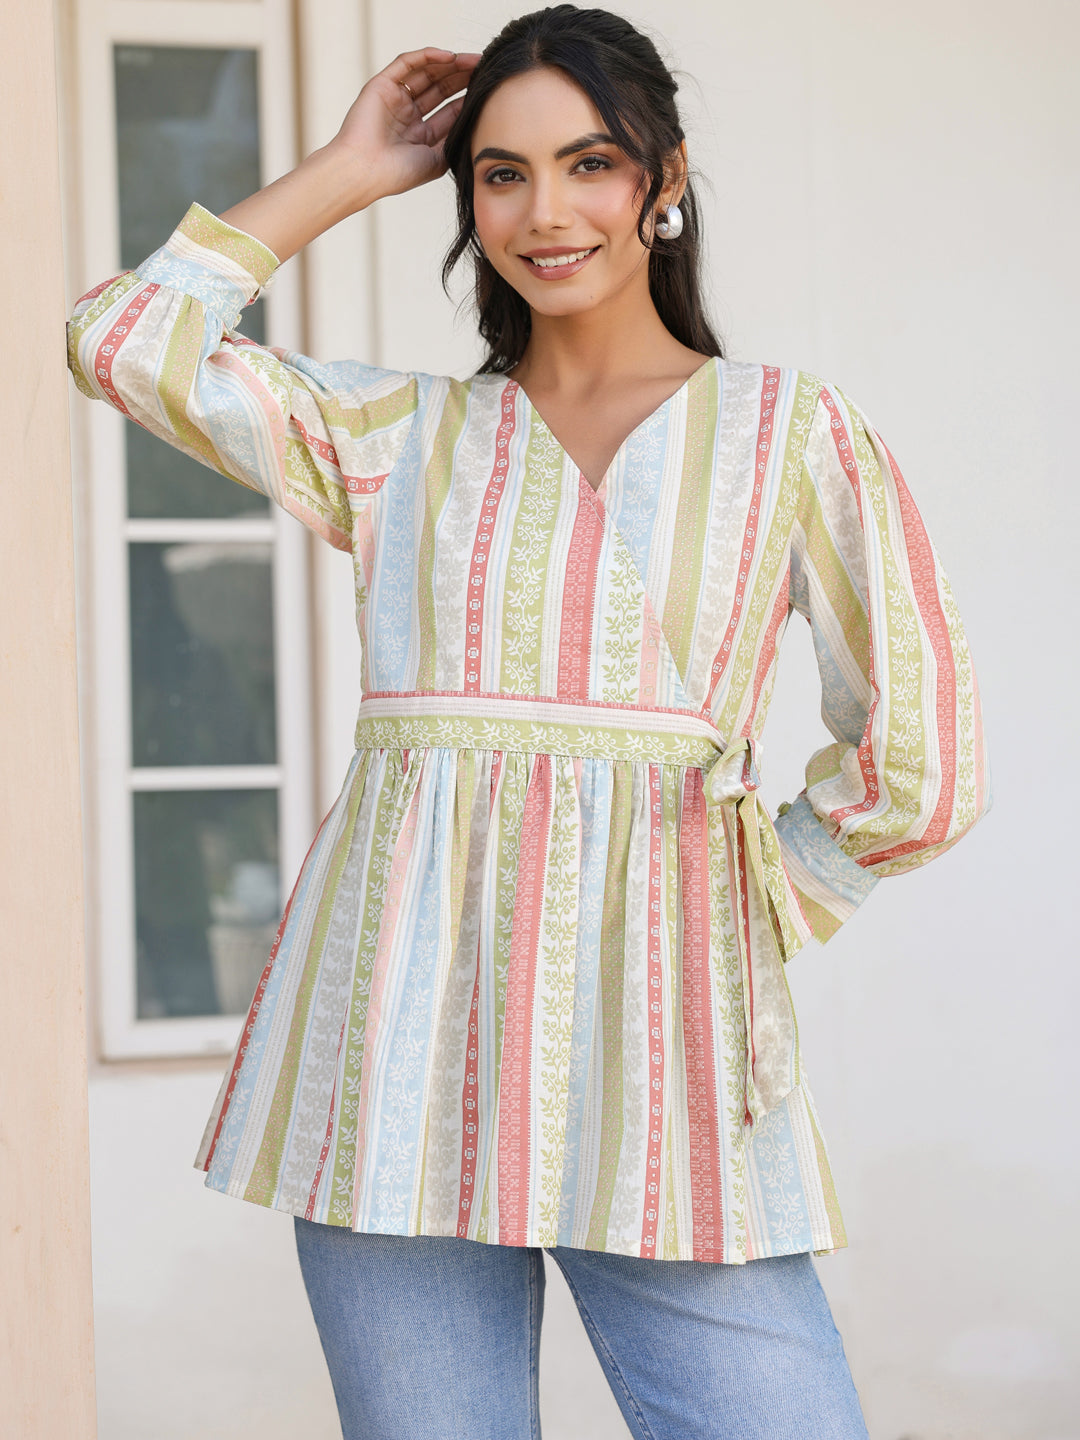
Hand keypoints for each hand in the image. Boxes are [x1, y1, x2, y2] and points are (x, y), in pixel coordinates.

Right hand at [331, 47, 480, 202]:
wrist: (364, 171)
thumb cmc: (398, 174)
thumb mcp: (438, 160)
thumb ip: (455, 138)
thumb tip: (477, 120)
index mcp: (420, 136)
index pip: (449, 110)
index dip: (468, 98)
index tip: (489, 90)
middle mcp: (408, 115)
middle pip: (440, 88)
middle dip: (462, 77)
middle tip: (484, 68)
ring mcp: (395, 99)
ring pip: (426, 73)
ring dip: (450, 65)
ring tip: (472, 60)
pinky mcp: (382, 85)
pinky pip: (407, 63)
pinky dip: (427, 57)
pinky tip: (449, 57)